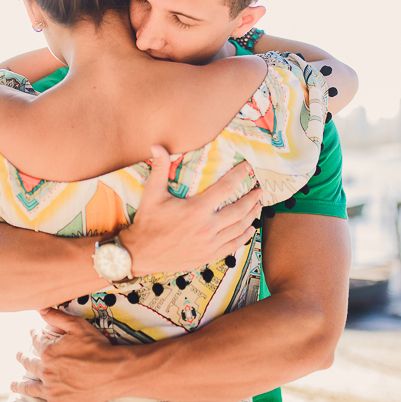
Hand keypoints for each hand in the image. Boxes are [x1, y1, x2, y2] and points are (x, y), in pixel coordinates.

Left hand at [9, 308, 128, 401]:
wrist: (112, 371)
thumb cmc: (97, 347)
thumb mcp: (78, 326)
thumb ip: (57, 317)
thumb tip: (40, 309)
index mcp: (49, 352)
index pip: (37, 341)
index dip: (35, 335)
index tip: (33, 333)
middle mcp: (46, 371)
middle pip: (30, 364)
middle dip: (23, 358)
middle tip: (19, 355)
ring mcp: (51, 391)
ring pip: (30, 388)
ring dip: (19, 386)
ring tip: (12, 385)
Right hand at [120, 145, 262, 275]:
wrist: (140, 254)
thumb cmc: (147, 222)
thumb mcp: (152, 193)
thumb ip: (159, 168)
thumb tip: (157, 146)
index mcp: (196, 209)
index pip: (226, 188)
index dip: (239, 175)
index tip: (248, 168)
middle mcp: (207, 227)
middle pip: (239, 209)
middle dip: (252, 198)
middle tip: (259, 189)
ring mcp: (209, 244)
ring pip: (239, 228)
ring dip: (251, 216)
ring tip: (258, 206)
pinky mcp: (208, 255)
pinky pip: (232, 246)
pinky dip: (244, 237)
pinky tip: (250, 229)